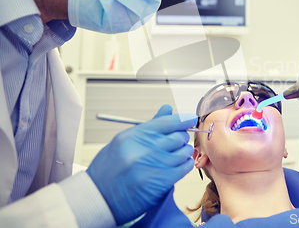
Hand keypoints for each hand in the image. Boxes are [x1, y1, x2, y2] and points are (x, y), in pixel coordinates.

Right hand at [86, 105, 196, 224]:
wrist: (99, 197)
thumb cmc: (109, 168)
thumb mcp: (124, 141)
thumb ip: (149, 126)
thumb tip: (168, 109)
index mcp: (135, 135)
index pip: (168, 122)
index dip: (183, 119)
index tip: (190, 119)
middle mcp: (145, 148)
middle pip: (178, 136)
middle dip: (181, 137)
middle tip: (177, 142)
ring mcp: (155, 165)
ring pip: (183, 152)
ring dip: (183, 152)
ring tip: (176, 155)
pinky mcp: (162, 181)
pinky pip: (184, 167)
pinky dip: (184, 164)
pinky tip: (178, 165)